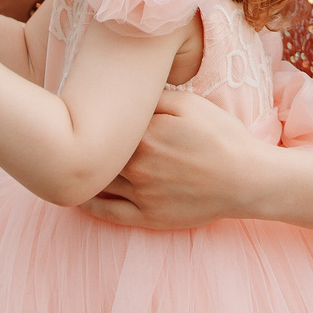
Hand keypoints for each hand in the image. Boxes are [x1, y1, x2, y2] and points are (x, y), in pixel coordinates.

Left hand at [83, 89, 268, 229]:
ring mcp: (140, 194)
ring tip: (66, 163)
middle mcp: (136, 165)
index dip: (89, 117)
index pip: (103, 124)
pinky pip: (107, 213)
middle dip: (79, 144)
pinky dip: (87, 204)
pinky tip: (78, 196)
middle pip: (96, 154)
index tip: (76, 110)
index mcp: (144, 134)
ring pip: (96, 182)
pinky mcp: (147, 217)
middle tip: (64, 135)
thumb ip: (153, 98)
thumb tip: (124, 96)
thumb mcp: (191, 105)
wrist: (248, 179)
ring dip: (80, 172)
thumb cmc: (222, 137)